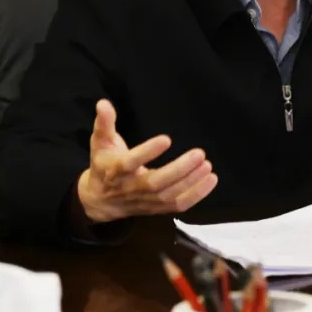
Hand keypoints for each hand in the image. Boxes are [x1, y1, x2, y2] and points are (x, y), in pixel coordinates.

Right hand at [77, 99, 217, 222]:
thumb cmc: (104, 164)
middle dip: (179, 170)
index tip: (166, 139)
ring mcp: (144, 201)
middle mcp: (130, 188)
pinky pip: (178, 206)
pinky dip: (196, 195)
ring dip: (191, 182)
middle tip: (199, 153)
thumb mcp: (100, 141)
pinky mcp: (156, 209)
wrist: (100, 200)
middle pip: (155, 183)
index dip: (147, 152)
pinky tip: (211, 180)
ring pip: (169, 196)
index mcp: (115, 170)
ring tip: (207, 165)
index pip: (130, 162)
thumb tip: (103, 103)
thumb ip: (104, 123)